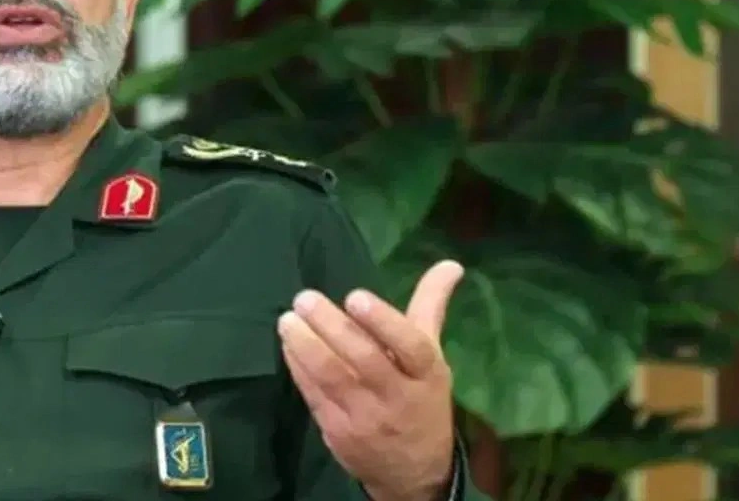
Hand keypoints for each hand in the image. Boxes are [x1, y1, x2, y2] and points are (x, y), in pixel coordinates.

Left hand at [277, 260, 464, 500]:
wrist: (413, 474)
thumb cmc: (421, 401)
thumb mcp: (433, 358)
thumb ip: (431, 307)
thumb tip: (451, 263)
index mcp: (426, 375)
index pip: (411, 346)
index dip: (383, 321)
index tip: (356, 296)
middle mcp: (397, 396)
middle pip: (364, 360)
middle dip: (331, 327)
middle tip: (305, 299)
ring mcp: (365, 417)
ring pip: (332, 378)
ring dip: (305, 346)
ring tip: (287, 319)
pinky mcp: (337, 432)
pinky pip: (313, 395)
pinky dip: (298, 367)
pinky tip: (288, 343)